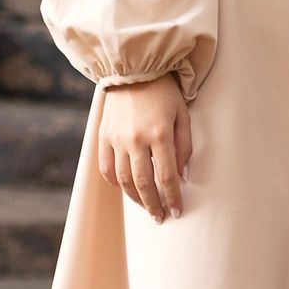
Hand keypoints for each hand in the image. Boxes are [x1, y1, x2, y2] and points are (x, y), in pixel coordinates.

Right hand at [97, 75, 191, 221]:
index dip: (172, 197)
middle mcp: (135, 139)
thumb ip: (185, 146)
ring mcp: (116, 139)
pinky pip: (107, 168)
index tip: (177, 211)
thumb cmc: (165, 92)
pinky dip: (116, 183)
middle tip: (161, 218)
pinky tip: (127, 190)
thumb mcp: (183, 114)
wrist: (133, 70)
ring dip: (136, 199)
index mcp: (159, 133)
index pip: (167, 176)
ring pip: (124, 180)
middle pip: (143, 183)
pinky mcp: (103, 137)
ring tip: (147, 208)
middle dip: (154, 205)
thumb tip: (183, 176)